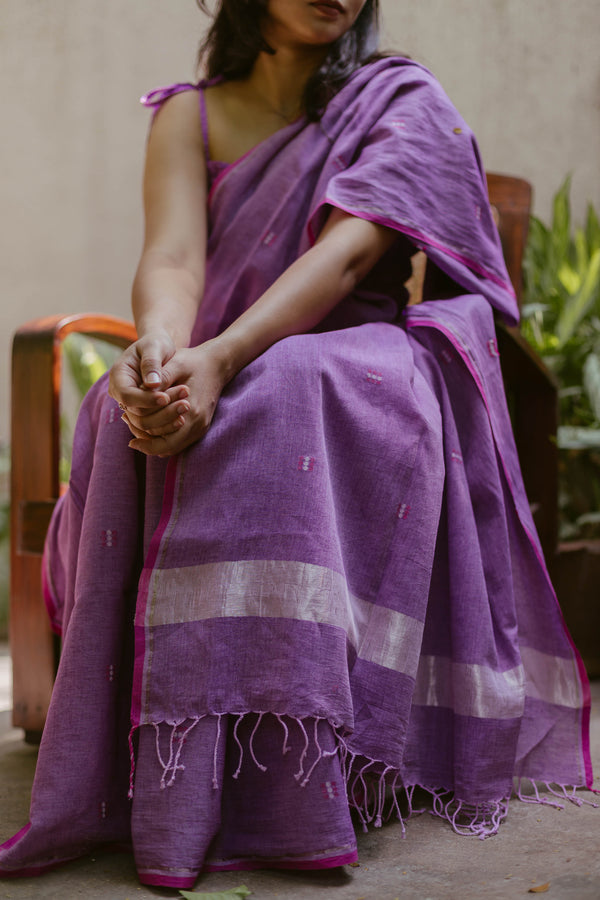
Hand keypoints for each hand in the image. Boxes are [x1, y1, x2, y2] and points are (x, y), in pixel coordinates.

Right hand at [109, 331, 189, 435]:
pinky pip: (152, 424)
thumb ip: (152, 363)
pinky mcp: (142, 411)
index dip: (146, 399)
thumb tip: (152, 384)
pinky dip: (167, 423)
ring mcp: (130, 404)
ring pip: (144, 422)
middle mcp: (120, 393)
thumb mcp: (155, 346)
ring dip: (167, 418)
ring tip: (186, 407)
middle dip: (161, 410)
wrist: (160, 351)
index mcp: (118, 375)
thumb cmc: (156, 344)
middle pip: (136, 412)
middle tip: (184, 403)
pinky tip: (183, 417)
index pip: (127, 395)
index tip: (166, 398)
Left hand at [126, 339, 230, 456]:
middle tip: (126, 419)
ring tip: (134, 420)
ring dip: (152, 438)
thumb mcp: (175, 365)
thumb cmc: (194, 362)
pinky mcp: (200, 426)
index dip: (142, 437)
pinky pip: (179, 441)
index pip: (164, 440)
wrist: (217, 364)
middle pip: (166, 447)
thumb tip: (139, 394)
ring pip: (172, 447)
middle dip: (143, 437)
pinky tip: (149, 422)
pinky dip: (162, 436)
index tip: (125, 418)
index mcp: (192, 410)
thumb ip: (159, 380)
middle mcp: (198, 424)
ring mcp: (200, 427)